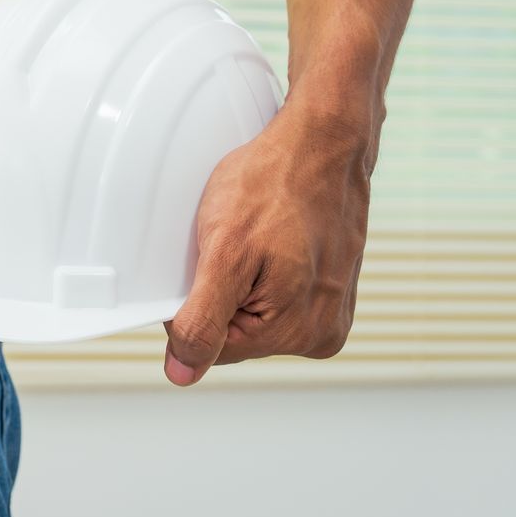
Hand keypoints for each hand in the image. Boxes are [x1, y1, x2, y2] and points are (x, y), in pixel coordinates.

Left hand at [162, 100, 375, 385]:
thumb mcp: (223, 253)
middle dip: (221, 291)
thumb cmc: (273, 186)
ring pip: (253, 312)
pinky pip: (276, 295)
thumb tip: (182, 374)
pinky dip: (262, 270)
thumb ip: (201, 320)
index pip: (210, 346)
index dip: (193, 303)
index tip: (208, 262)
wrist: (322, 143)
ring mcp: (331, 311)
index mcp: (297, 334)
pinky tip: (271, 240)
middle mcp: (321, 333)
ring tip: (257, 237)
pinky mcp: (333, 290)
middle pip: (235, 333)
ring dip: (242, 279)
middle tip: (234, 243)